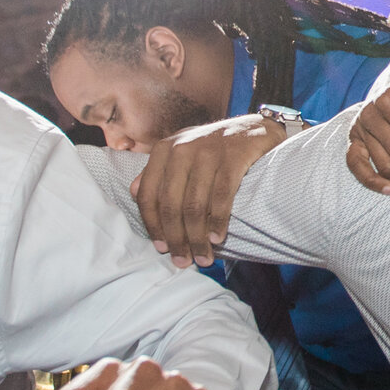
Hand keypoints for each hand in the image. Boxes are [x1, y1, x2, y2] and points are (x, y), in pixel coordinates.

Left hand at [131, 112, 294, 267]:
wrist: (254, 128)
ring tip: (204, 257)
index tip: (162, 249)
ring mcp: (208, 151)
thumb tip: (135, 192)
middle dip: (177, 239)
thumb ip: (158, 171)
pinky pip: (221, 197)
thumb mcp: (181, 152)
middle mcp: (182, 148)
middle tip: (184, 261)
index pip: (149, 195)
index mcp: (164, 150)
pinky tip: (218, 238)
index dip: (153, 227)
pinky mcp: (233, 157)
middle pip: (171, 205)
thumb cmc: (214, 147)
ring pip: (195, 206)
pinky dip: (218, 221)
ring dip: (198, 238)